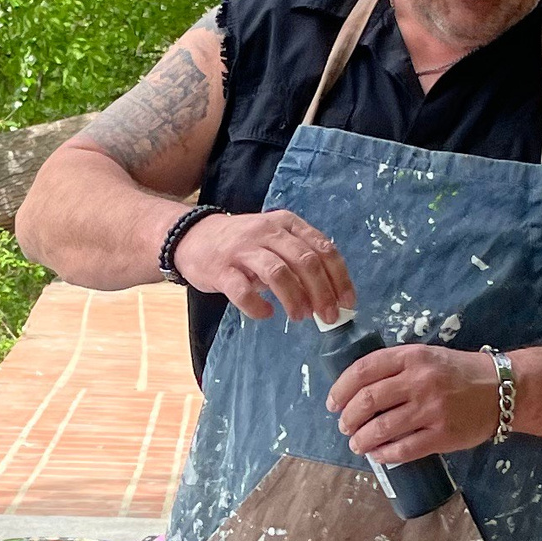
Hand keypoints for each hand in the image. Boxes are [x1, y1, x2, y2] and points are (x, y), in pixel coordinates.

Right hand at [171, 207, 353, 322]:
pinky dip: (258, 306)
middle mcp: (267, 232)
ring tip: (301, 317)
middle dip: (323, 292)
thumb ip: (301, 258)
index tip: (348, 302)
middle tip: (329, 317)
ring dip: (295, 299)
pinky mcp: (221, 269)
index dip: (340, 277)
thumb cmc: (243, 245)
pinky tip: (266, 313)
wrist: (193, 237)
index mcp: (287, 223)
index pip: (323, 248)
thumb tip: (333, 294)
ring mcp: (243, 249)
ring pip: (278, 273)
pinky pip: (242, 291)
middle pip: (305, 261)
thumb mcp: (276, 240)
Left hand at [329, 339, 500, 465]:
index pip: (363, 370)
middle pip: (367, 401)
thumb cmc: (458, 373)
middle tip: (344, 426)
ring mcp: (431, 409)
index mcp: (412, 357)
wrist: (502, 389)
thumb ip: (396, 367)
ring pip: (381, 428)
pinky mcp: (442, 435)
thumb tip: (356, 390)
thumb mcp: (427, 356)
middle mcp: (420, 381)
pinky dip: (384, 455)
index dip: (341, 388)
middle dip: (348, 418)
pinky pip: (403, 449)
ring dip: (361, 440)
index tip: (332, 403)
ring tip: (357, 443)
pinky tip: (378, 455)